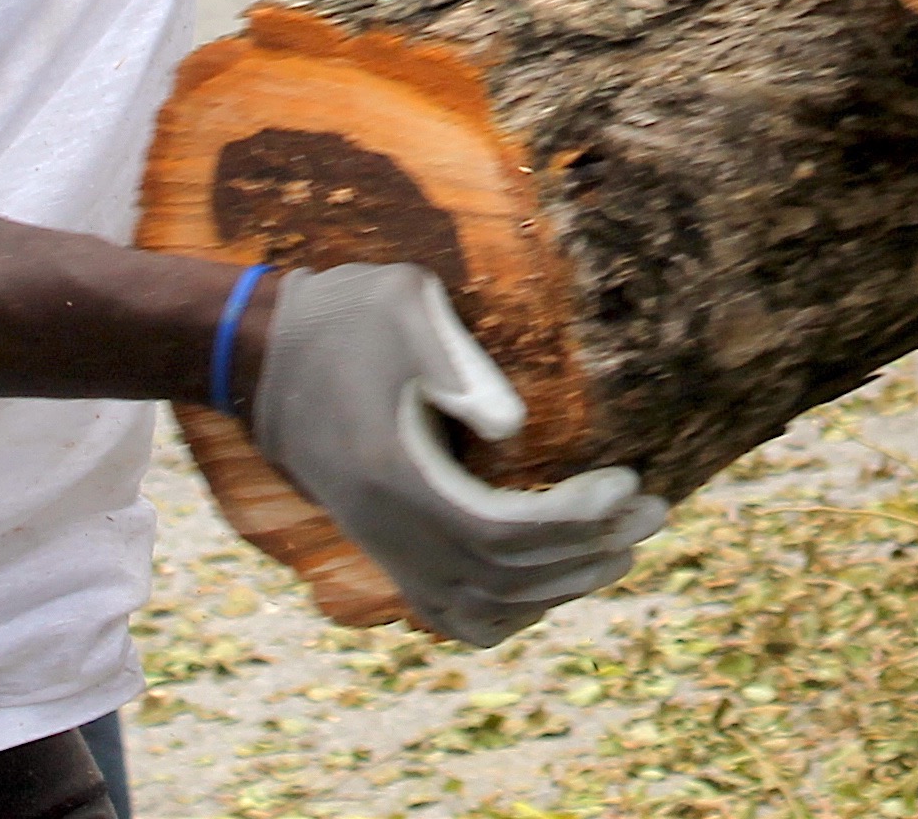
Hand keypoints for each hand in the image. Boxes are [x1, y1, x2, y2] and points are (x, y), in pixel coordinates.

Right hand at [247, 263, 666, 647]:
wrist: (262, 353)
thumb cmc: (343, 315)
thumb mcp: (402, 306)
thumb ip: (457, 361)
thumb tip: (515, 428)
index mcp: (393, 474)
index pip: (499, 530)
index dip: (572, 517)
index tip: (628, 480)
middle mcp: (386, 528)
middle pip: (502, 575)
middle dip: (588, 548)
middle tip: (655, 511)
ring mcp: (383, 544)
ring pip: (481, 606)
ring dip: (561, 584)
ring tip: (625, 545)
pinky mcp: (385, 545)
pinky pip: (452, 611)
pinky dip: (509, 611)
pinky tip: (554, 582)